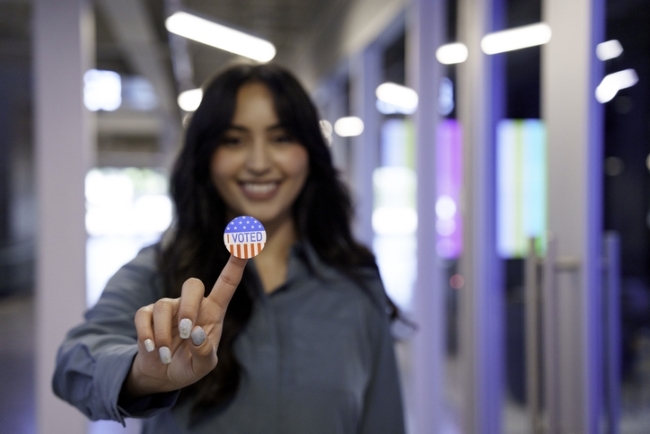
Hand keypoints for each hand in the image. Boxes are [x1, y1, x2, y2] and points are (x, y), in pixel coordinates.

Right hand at [123, 255, 246, 397]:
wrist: (163, 375)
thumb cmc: (190, 364)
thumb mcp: (203, 366)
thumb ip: (205, 352)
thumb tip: (197, 333)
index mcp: (213, 311)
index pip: (227, 282)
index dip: (236, 263)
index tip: (244, 243)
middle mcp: (191, 304)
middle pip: (192, 285)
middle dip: (188, 307)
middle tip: (186, 332)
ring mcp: (169, 308)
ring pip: (163, 305)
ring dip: (164, 333)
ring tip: (166, 355)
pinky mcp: (147, 315)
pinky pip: (143, 315)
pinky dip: (146, 334)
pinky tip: (152, 350)